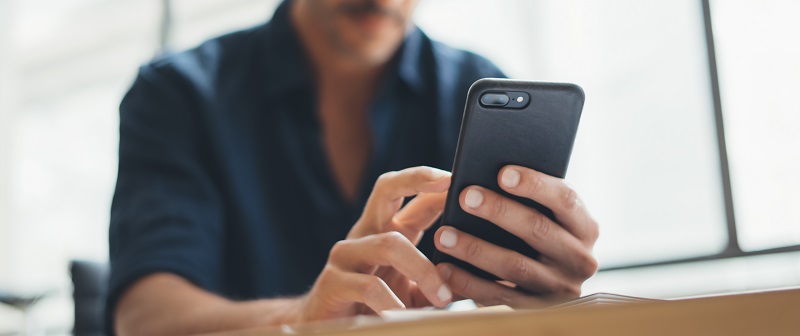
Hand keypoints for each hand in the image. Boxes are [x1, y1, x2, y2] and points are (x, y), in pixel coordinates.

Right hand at [297, 166, 453, 321]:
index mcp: (389, 230)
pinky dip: (392, 303)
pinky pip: (368, 286)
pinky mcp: (331, 281)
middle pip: (386, 188)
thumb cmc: (379, 309)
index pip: (415, 196)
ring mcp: (347, 254)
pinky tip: (404, 316)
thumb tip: (487, 274)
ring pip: (389, 244)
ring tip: (442, 298)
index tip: (465, 177)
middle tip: (446, 181)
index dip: (438, 182)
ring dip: (422, 270)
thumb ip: (445, 280)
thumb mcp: (418, 292)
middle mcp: (366, 233)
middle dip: (417, 178)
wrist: (329, 333)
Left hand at [434, 165, 598, 306]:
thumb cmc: (540, 235)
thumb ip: (532, 199)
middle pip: (538, 230)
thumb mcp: (549, 218)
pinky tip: (446, 268)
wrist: (549, 286)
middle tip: (465, 196)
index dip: (535, 184)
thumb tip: (491, 173)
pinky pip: (499, 295)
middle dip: (499, 211)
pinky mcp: (535, 309)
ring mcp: (559, 287)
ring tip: (444, 234)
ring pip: (515, 265)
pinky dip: (469, 282)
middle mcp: (579, 259)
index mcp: (585, 227)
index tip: (502, 172)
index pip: (566, 200)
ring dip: (475, 249)